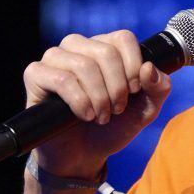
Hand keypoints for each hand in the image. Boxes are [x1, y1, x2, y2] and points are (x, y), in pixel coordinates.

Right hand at [23, 30, 172, 175]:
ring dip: (98, 96)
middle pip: (105, 52)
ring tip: (100, 116)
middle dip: (116, 87)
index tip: (134, 92)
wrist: (83, 155)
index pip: (123, 38)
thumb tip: (149, 68)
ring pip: (84, 65)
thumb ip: (158, 88)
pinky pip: (61, 79)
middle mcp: (78, 47)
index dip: (133, 67)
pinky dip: (78, 100)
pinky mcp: (35, 74)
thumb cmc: (111, 129)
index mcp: (104, 46)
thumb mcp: (145, 110)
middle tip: (116, 110)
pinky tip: (84, 115)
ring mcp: (55, 59)